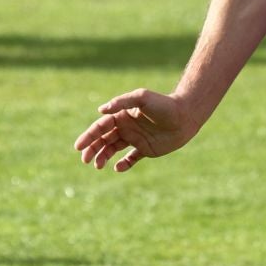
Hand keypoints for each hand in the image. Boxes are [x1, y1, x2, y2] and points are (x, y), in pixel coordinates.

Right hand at [74, 88, 195, 172]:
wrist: (186, 116)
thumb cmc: (164, 105)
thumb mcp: (142, 98)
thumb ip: (121, 102)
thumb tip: (101, 110)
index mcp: (122, 115)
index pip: (101, 126)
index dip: (89, 136)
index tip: (79, 146)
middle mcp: (127, 127)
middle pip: (103, 139)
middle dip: (92, 149)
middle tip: (85, 160)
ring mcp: (135, 139)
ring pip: (113, 149)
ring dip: (103, 157)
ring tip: (98, 166)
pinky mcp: (146, 149)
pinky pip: (130, 159)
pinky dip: (123, 164)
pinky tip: (117, 168)